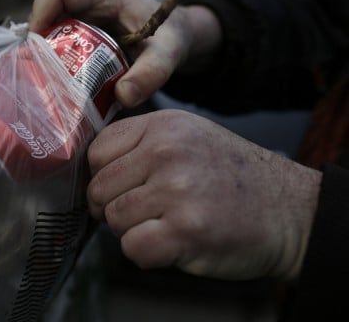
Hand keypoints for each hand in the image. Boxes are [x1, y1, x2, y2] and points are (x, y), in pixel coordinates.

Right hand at [28, 0, 221, 106]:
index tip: (38, 49)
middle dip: (36, 41)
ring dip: (41, 53)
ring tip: (46, 81)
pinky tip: (58, 83)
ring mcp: (79, 17)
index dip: (40, 14)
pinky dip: (51, 61)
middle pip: (44, 10)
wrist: (177, 36)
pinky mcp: (78, 33)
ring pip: (45, 27)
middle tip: (40, 73)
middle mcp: (86, 2)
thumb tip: (123, 96)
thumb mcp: (169, 53)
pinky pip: (54, 41)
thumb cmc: (172, 36)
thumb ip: (152, 73)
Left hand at [86, 109, 321, 280]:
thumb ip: (140, 146)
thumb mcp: (187, 137)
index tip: (118, 190)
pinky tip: (172, 244)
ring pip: (114, 220)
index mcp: (163, 126)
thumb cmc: (231, 179)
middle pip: (99, 188)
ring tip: (165, 225)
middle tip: (143, 213)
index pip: (97, 151)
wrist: (288, 210)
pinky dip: (146, 254)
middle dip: (113, 208)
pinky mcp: (186, 229)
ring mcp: (176, 190)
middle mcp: (167, 151)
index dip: (101, 177)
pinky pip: (132, 248)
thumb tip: (92, 172)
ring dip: (133, 231)